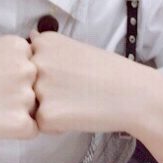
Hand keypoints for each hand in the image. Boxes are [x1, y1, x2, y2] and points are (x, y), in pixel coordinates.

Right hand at [0, 35, 37, 140]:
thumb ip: (8, 48)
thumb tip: (28, 50)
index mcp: (18, 46)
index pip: (33, 62)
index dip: (17, 73)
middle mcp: (26, 68)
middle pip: (38, 83)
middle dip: (22, 90)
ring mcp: (26, 96)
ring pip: (35, 106)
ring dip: (20, 110)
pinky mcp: (21, 123)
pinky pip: (31, 128)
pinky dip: (17, 129)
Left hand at [29, 29, 146, 134]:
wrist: (134, 95)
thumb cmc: (107, 71)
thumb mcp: (74, 47)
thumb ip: (48, 48)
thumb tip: (29, 36)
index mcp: (43, 41)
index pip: (28, 62)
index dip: (47, 72)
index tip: (69, 73)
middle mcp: (36, 61)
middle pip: (27, 83)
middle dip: (44, 90)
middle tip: (74, 89)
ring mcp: (39, 88)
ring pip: (32, 105)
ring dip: (49, 108)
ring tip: (76, 102)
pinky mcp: (46, 114)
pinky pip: (41, 124)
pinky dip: (56, 126)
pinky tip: (77, 116)